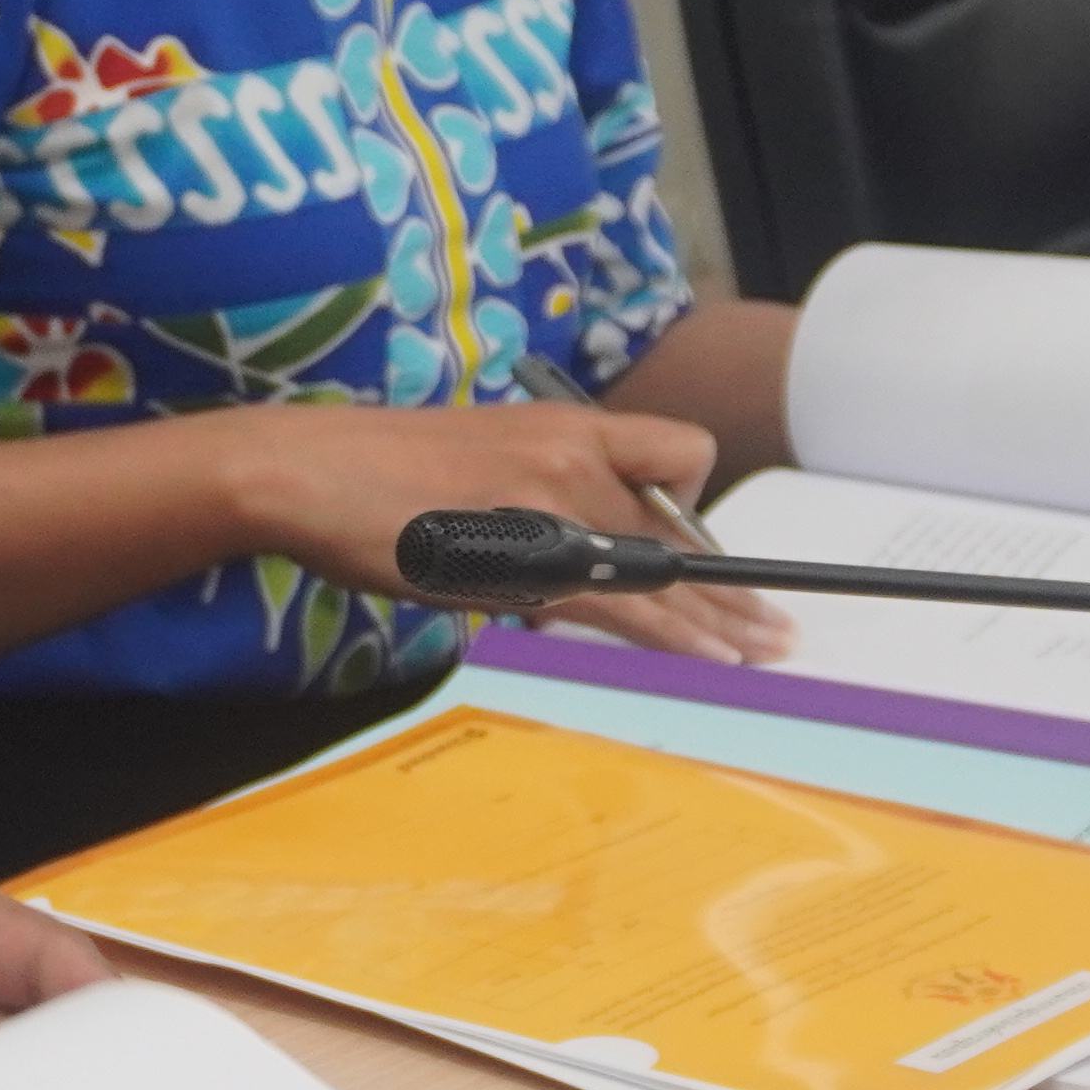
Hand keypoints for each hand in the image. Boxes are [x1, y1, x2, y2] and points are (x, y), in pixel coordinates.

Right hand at [217, 401, 789, 662]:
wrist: (311, 470)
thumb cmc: (376, 475)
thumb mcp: (477, 466)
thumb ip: (534, 499)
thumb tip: (561, 555)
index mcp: (562, 430)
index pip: (672, 457)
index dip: (692, 510)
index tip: (702, 555)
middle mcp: (572, 458)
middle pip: (680, 527)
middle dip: (732, 584)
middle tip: (778, 621)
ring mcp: (553, 507)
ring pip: (665, 572)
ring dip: (720, 620)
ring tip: (765, 649)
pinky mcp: (529, 559)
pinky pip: (624, 604)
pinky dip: (675, 637)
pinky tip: (711, 659)